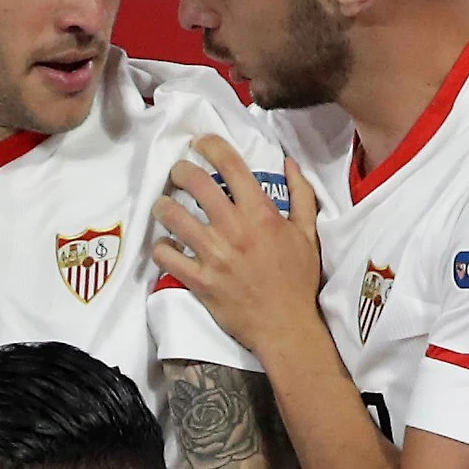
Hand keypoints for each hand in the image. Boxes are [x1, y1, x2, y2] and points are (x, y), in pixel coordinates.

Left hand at [152, 136, 327, 356]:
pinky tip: (165, 244)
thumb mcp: (307, 233)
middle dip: (181, 170)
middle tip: (177, 172)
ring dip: (164, 205)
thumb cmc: (298, 279)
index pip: (231, 166)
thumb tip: (289, 162)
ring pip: (174, 216)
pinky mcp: (198, 280)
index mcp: (261, 214)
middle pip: (196, 184)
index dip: (211, 146)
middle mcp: (234, 229)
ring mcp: (213, 255)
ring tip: (164, 205)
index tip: (200, 143)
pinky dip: (160, 247)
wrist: (285, 325)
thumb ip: (301, 194)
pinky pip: (166, 256)